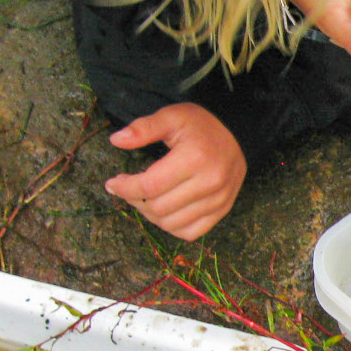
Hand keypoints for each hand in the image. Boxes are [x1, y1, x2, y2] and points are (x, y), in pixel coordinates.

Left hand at [104, 104, 246, 239]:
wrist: (238, 136)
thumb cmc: (201, 125)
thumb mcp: (172, 117)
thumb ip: (143, 128)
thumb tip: (116, 140)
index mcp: (194, 159)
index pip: (149, 186)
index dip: (125, 188)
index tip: (113, 183)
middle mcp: (210, 183)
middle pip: (158, 207)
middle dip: (135, 200)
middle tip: (129, 188)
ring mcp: (219, 200)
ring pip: (171, 224)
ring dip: (151, 215)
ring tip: (145, 199)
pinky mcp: (223, 211)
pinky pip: (191, 232)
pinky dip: (172, 227)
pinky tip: (164, 211)